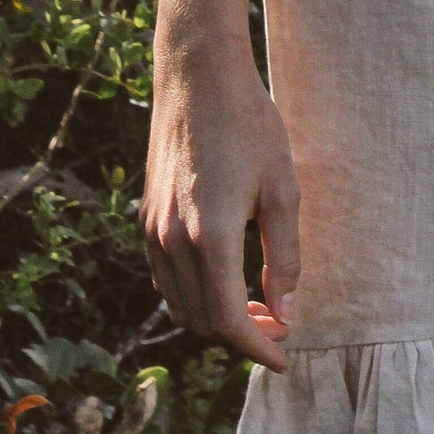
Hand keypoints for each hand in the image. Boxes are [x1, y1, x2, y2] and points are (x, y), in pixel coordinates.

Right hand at [144, 31, 300, 370]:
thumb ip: (284, 257)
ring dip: (215, 319)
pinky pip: (165, 278)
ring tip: (256, 307)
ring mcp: (154, 229)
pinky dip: (193, 294)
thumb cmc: (249, 125)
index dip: (258, 348)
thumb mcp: (282, 189)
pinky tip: (224, 279)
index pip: (229, 321)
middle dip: (242, 335)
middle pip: (202, 321)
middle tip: (280, 325)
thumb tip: (286, 310)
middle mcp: (173, 240)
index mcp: (211, 236)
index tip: (284, 357)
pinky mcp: (147, 216)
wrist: (197, 75)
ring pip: (179, 304)